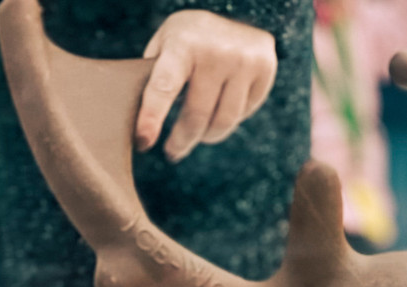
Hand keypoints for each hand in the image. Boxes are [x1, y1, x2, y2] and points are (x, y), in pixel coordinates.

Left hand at [135, 10, 277, 162]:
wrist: (241, 8)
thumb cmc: (193, 36)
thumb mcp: (167, 42)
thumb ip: (155, 75)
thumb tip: (143, 122)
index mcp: (183, 43)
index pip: (164, 87)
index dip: (152, 117)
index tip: (144, 141)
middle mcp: (216, 51)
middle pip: (196, 117)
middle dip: (181, 141)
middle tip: (172, 152)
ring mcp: (243, 61)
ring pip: (222, 122)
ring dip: (206, 136)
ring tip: (198, 135)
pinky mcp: (263, 70)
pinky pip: (243, 114)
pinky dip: (230, 119)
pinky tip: (222, 109)